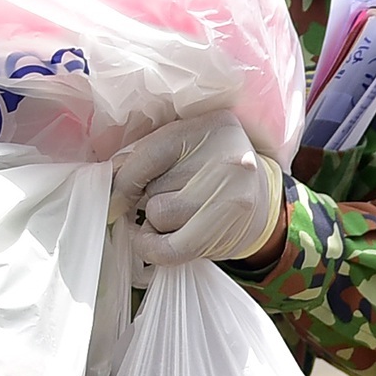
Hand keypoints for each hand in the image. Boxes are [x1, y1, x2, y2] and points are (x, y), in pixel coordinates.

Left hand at [113, 113, 284, 268]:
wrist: (265, 203)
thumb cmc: (213, 172)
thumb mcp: (187, 148)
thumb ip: (146, 158)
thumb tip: (109, 190)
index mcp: (211, 127)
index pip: (148, 154)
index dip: (124, 179)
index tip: (120, 192)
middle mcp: (226, 159)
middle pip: (152, 187)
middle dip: (151, 197)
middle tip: (173, 196)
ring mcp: (229, 197)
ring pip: (158, 215)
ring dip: (156, 221)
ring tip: (179, 214)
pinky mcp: (225, 232)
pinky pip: (168, 249)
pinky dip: (150, 247)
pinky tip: (152, 240)